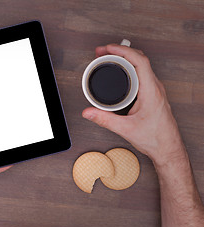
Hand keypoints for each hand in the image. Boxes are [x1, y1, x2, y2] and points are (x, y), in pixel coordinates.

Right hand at [82, 44, 186, 166]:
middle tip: (102, 51)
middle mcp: (155, 87)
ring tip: (109, 58)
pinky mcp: (153, 94)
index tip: (108, 48)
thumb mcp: (125, 129)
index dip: (122, 51)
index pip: (139, 61)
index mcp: (150, 91)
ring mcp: (155, 90)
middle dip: (119, 51)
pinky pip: (141, 74)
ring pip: (141, 65)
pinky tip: (120, 72)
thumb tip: (88, 112)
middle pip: (139, 59)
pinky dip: (129, 68)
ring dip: (125, 58)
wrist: (168, 148)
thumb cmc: (155, 139)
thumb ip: (104, 120)